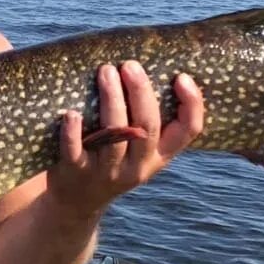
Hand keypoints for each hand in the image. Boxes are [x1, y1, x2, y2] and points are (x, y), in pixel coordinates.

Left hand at [50, 61, 203, 215]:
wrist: (76, 202)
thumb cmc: (111, 159)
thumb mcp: (138, 148)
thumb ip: (148, 117)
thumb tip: (153, 61)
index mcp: (159, 155)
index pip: (188, 131)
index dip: (191, 105)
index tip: (182, 77)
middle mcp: (137, 165)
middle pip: (146, 127)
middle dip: (140, 92)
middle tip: (130, 65)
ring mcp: (107, 171)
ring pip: (114, 135)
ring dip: (111, 100)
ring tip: (105, 71)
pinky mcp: (76, 172)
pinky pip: (75, 151)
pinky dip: (73, 132)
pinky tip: (72, 112)